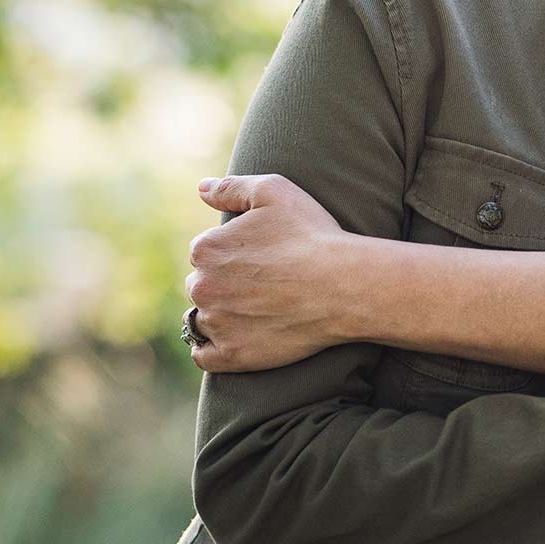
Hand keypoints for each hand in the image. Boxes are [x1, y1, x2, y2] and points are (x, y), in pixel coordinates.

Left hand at [185, 174, 358, 371]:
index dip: (231, 253)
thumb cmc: (312, 235)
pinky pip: (204, 356)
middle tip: (260, 284)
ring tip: (253, 311)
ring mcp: (216, 324)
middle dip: (222, 283)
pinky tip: (234, 339)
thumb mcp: (273, 191)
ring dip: (219, 315)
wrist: (344, 285)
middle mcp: (201, 287)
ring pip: (202, 319)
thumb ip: (230, 187)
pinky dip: (213, 349)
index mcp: (205, 248)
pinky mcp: (232, 355)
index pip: (205, 251)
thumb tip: (200, 189)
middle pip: (201, 285)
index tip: (259, 257)